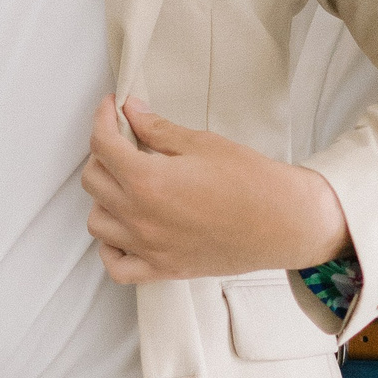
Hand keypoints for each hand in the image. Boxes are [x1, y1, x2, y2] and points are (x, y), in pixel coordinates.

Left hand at [82, 97, 349, 283]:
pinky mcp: (163, 269)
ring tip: (128, 183)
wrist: (284, 222)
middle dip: (103, 153)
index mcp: (148, 181)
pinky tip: (124, 230)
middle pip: (93, 181)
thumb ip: (157, 129)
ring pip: (97, 222)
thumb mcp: (201, 144)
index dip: (102, 118)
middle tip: (125, 141)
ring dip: (104, 198)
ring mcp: (149, 248)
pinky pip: (117, 265)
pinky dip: (111, 248)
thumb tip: (131, 111)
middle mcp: (140, 218)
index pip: (102, 145)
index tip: (111, 108)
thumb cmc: (251, 181)